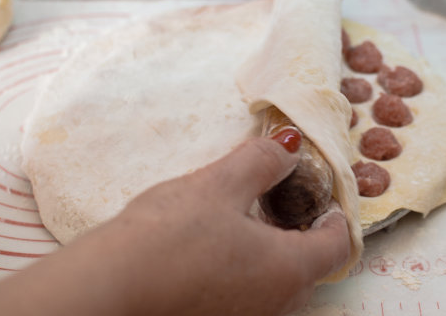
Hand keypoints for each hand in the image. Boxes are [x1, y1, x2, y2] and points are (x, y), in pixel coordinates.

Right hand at [0, 137, 349, 315]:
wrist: (106, 291)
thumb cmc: (167, 238)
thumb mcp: (219, 186)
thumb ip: (261, 162)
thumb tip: (288, 145)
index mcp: (289, 270)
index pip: (338, 246)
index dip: (337, 217)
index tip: (324, 198)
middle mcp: (276, 305)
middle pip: (311, 268)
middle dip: (302, 233)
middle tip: (281, 202)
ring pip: (279, 284)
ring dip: (274, 253)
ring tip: (247, 221)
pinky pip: (250, 297)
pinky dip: (249, 272)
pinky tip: (217, 250)